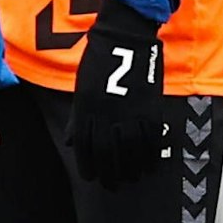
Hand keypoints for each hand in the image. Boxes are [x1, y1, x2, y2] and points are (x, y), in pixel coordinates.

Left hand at [68, 0, 165, 186]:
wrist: (123, 38)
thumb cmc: (99, 60)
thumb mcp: (82, 88)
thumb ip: (78, 117)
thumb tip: (72, 141)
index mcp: (86, 109)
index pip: (85, 146)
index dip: (88, 165)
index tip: (91, 176)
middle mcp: (106, 114)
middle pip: (107, 154)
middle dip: (108, 173)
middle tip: (111, 184)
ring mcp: (129, 113)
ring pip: (130, 151)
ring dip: (130, 169)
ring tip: (129, 178)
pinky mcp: (149, 109)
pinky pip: (150, 140)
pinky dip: (149, 156)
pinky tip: (148, 165)